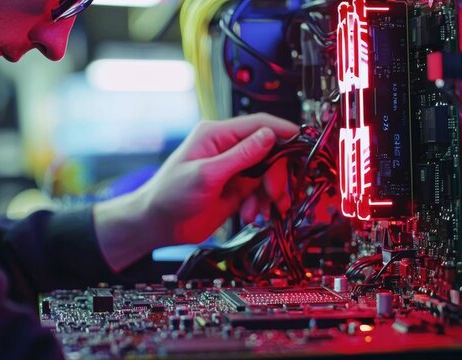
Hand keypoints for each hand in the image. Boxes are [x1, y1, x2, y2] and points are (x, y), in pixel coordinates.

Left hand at [94, 113, 298, 271]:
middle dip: (277, 174)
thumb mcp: (207, 174)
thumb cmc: (170, 195)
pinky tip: (252, 216)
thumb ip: (241, 156)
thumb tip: (270, 135)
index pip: (259, 124)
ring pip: (270, 174)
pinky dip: (263, 205)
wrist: (158, 224)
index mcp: (217, 135)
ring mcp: (234, 170)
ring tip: (260, 212)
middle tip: (275, 195)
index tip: (303, 145)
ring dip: (271, 194)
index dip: (284, 132)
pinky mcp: (237, 190)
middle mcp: (228, 149)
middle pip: (271, 152)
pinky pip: (262, 193)